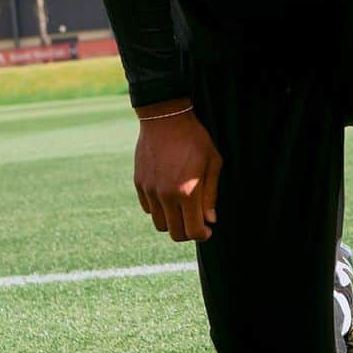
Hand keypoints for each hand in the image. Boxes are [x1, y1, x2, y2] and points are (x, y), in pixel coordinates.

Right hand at [133, 100, 222, 242]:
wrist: (164, 117)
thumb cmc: (194, 139)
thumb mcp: (212, 163)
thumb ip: (211, 194)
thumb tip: (210, 220)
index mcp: (187, 192)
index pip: (193, 231)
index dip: (202, 235)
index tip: (207, 230)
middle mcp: (166, 195)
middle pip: (175, 233)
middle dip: (188, 232)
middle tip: (196, 223)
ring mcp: (150, 190)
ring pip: (159, 224)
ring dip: (172, 222)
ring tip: (182, 210)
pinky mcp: (139, 183)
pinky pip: (148, 209)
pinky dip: (159, 209)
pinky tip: (169, 197)